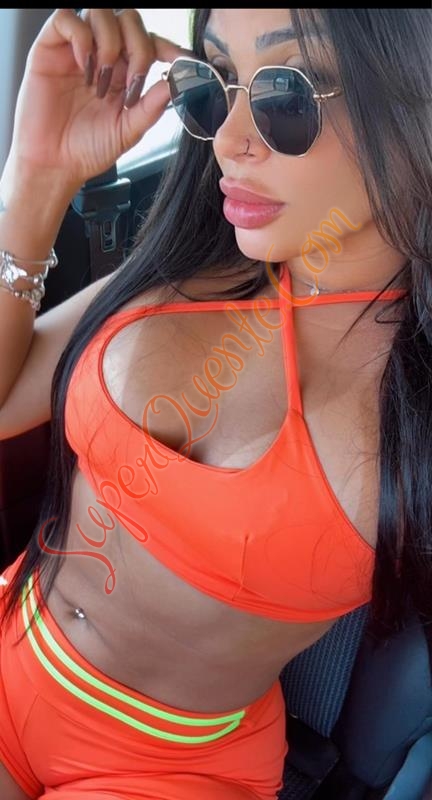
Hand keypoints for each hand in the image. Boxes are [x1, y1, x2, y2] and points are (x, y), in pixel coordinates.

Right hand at [7, 9, 190, 191]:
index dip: (168, 47)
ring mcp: (77, 49)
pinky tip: (83, 67)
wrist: (54, 164)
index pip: (151, 43)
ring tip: (101, 83)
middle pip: (129, 20)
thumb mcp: (128, 132)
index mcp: (125, 73)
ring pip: (101, 13)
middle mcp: (103, 55)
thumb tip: (176, 82)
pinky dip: (81, 38)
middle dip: (138, 48)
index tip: (182, 62)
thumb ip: (151, 107)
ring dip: (109, 44)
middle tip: (131, 84)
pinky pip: (67, 18)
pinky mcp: (50, 48)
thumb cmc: (88, 150)